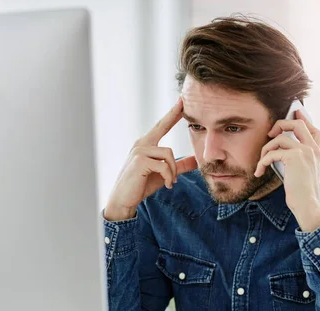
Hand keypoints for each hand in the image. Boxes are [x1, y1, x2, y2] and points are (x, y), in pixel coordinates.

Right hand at [104, 98, 197, 220]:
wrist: (124, 200)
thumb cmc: (142, 185)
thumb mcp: (164, 174)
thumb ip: (179, 166)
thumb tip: (195, 160)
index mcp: (146, 144)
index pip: (161, 125)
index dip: (172, 113)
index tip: (181, 101)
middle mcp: (141, 143)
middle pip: (163, 126)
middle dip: (173, 114)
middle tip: (182, 100)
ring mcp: (139, 151)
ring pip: (168, 153)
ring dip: (173, 171)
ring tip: (171, 182)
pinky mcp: (140, 162)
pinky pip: (164, 166)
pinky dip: (169, 177)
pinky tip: (167, 185)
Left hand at [254, 110, 319, 231]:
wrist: (307, 205)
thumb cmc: (302, 194)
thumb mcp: (304, 174)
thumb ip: (298, 160)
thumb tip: (281, 150)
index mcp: (317, 153)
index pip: (314, 129)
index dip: (304, 118)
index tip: (295, 111)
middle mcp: (313, 149)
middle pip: (298, 124)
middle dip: (281, 124)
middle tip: (270, 133)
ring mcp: (305, 152)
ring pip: (281, 137)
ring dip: (266, 148)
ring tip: (262, 162)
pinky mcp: (295, 157)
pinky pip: (273, 152)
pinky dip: (262, 161)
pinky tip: (259, 171)